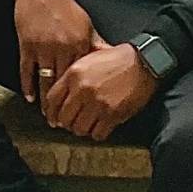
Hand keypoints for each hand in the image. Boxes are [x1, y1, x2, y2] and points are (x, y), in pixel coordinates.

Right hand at [13, 0, 96, 111]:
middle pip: (63, 84)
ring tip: (48, 116)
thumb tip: (110, 57)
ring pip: (45, 80)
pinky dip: (28, 85)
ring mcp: (43, 48)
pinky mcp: (27, 46)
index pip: (81, 77)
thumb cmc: (64, 7)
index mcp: (78, 44)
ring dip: (46, 100)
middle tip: (63, 122)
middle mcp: (62, 48)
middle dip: (63, 104)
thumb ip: (95, 43)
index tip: (82, 110)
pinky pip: (27, 70)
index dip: (81, 96)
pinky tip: (30, 98)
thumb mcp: (85, 24)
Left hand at [45, 42, 159, 139]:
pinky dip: (97, 133)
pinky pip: (97, 134)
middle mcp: (82, 90)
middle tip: (69, 123)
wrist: (142, 63)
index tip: (51, 117)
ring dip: (81, 129)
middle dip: (65, 123)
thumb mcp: (87, 57)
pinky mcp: (112, 115)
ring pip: (79, 129)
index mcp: (74, 74)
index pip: (52, 99)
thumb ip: (71, 73)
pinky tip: (99, 127)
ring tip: (85, 125)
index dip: (50, 112)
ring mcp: (97, 104)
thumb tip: (58, 91)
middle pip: (63, 118)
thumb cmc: (116, 58)